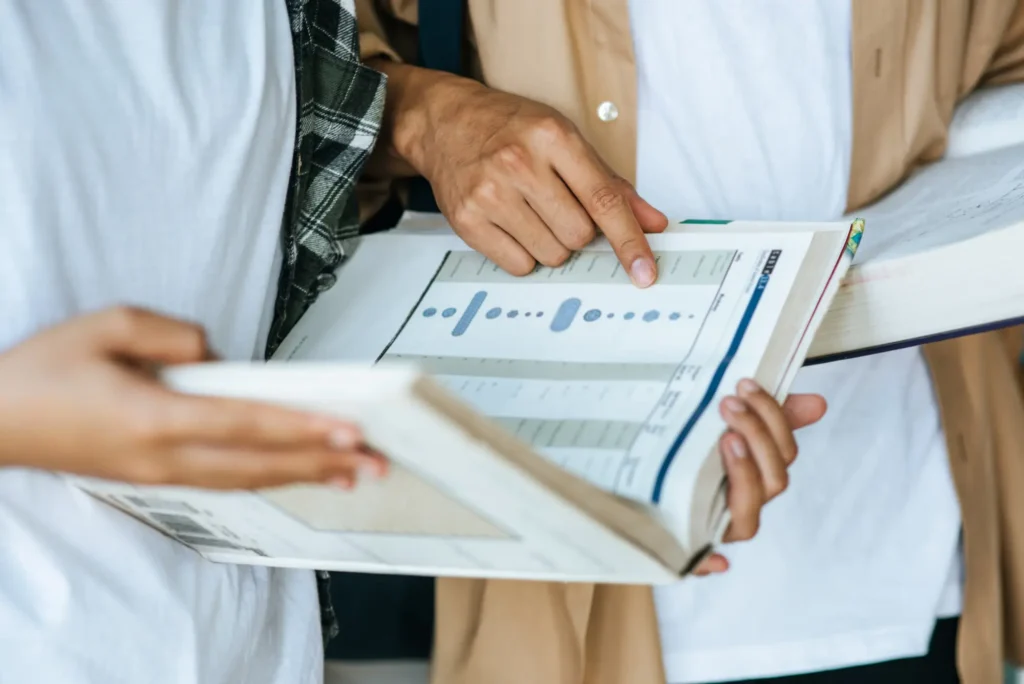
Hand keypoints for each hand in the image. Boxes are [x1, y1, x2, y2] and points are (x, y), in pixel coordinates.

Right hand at [0, 307, 386, 488]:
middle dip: (324, 462)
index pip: (246, 423)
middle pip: (260, 463)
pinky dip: (269, 478)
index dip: (302, 428)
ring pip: (248, 479)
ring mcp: (161, 474)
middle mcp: (165, 456)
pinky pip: (227, 480)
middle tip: (378, 462)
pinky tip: (294, 473)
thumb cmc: (42, 372)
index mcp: (154, 417)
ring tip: (354, 473)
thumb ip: (173, 334)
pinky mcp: (157, 478)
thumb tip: (217, 357)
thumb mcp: (106, 325)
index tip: (349, 430)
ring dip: (304, 475)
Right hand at [373, 63, 667, 283]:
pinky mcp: (467, 220)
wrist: (443, 122)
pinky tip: (511, 224)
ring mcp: (490, 193)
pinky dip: (523, 254)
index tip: (645, 270)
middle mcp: (520, 163)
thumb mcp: (564, 139)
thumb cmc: (509, 128)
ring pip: (551, 254)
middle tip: (555, 205)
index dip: (629, 240)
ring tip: (529, 212)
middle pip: (578, 234)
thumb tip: (653, 223)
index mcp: (553, 137)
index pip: (603, 200)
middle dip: (576, 230)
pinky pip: (518, 265)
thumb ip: (610, 184)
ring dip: (550, 244)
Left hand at [694, 379, 826, 575]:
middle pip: (772, 483)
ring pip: (747, 519)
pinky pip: (698, 562)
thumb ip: (769, 415)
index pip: (783, 456)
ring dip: (744, 477)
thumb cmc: (685, 454)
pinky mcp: (684, 547)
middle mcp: (741, 507)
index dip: (773, 420)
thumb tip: (817, 404)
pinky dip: (710, 564)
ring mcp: (716, 529)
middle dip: (757, 437)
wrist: (627, 484)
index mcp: (756, 479)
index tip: (745, 385)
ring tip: (726, 441)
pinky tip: (716, 562)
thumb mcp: (723, 428)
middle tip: (728, 404)